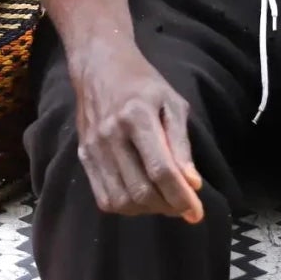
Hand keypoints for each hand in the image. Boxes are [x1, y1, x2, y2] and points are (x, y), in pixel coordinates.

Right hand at [71, 46, 203, 222]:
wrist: (99, 67)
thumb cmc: (143, 83)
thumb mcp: (172, 102)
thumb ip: (182, 143)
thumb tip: (193, 184)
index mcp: (136, 116)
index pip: (160, 170)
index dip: (181, 197)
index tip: (197, 212)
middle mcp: (110, 135)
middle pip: (140, 190)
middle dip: (168, 206)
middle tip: (183, 204)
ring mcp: (93, 148)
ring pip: (122, 200)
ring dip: (148, 210)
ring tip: (164, 200)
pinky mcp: (83, 156)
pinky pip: (104, 198)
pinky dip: (127, 207)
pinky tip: (141, 197)